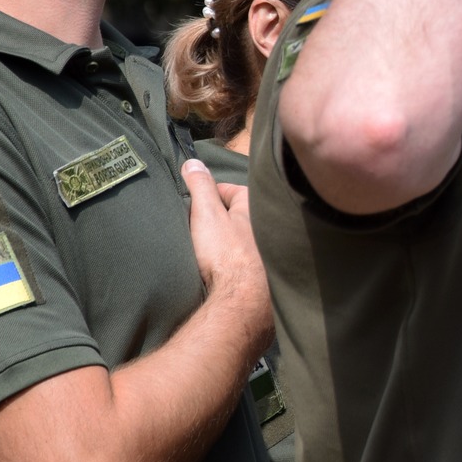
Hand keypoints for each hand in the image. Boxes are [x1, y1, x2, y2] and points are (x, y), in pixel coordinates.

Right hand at [183, 159, 273, 366]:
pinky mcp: (265, 275)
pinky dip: (233, 262)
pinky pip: (244, 261)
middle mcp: (269, 227)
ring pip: (242, 239)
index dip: (209, 195)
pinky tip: (220, 268)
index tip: (191, 203)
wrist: (244, 300)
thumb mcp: (207, 213)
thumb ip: (200, 186)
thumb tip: (192, 162)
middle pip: (237, 216)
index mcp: (257, 207)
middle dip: (219, 219)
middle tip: (196, 227)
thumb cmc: (228, 254)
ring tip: (207, 248)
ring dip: (227, 242)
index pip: (230, 191)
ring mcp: (269, 252)